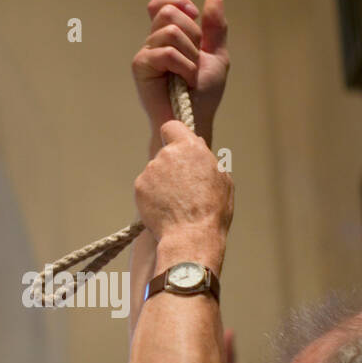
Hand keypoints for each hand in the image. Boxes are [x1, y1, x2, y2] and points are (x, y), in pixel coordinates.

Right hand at [132, 0, 228, 139]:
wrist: (195, 121)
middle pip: (169, 12)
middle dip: (193, 35)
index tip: (195, 15)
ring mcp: (145, 54)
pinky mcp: (140, 67)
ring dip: (191, 55)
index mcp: (168, 37)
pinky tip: (185, 82)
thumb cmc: (204, 95)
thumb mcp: (217, 55)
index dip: (179, 1)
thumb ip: (215, 27)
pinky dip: (185, 66)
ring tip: (190, 76)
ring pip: (171, 32)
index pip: (164, 3)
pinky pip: (167, 52)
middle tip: (195, 61)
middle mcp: (153, 42)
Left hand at [133, 120, 232, 245]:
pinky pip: (146, 187)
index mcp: (190, 147)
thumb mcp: (222, 179)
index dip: (174, 135)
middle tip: (183, 188)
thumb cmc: (212, 210)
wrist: (191, 236)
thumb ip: (206, 158)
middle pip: (165, 153)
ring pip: (155, 172)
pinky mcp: (139, 186)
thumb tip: (197, 145)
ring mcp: (151, 170)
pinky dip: (152, 196)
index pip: (172, 126)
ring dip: (162, 183)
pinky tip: (165, 209)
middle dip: (171, 166)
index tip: (176, 146)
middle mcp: (167, 153)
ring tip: (176, 203)